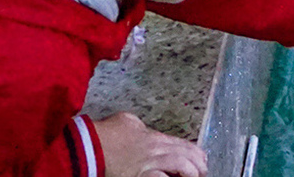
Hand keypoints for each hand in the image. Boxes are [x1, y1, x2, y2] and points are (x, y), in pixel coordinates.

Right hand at [92, 112, 206, 176]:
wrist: (90, 144)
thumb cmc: (105, 133)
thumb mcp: (126, 122)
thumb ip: (139, 126)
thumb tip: (141, 129)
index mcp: (154, 137)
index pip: (183, 144)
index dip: (196, 153)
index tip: (201, 159)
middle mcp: (156, 149)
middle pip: (187, 154)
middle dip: (198, 164)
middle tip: (202, 172)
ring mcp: (150, 162)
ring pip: (181, 165)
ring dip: (191, 172)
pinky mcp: (141, 175)